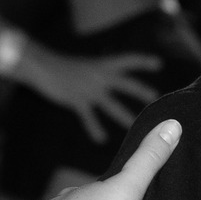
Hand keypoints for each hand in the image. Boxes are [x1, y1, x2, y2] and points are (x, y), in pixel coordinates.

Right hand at [22, 47, 159, 145]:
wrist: (40, 65)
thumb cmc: (60, 67)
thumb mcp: (84, 67)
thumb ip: (98, 76)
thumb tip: (106, 83)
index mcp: (102, 64)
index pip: (127, 60)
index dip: (142, 61)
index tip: (159, 64)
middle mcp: (100, 75)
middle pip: (126, 83)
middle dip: (141, 91)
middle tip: (156, 99)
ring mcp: (89, 88)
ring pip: (112, 104)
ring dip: (124, 115)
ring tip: (134, 125)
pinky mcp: (77, 100)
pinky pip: (89, 117)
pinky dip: (95, 128)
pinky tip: (101, 139)